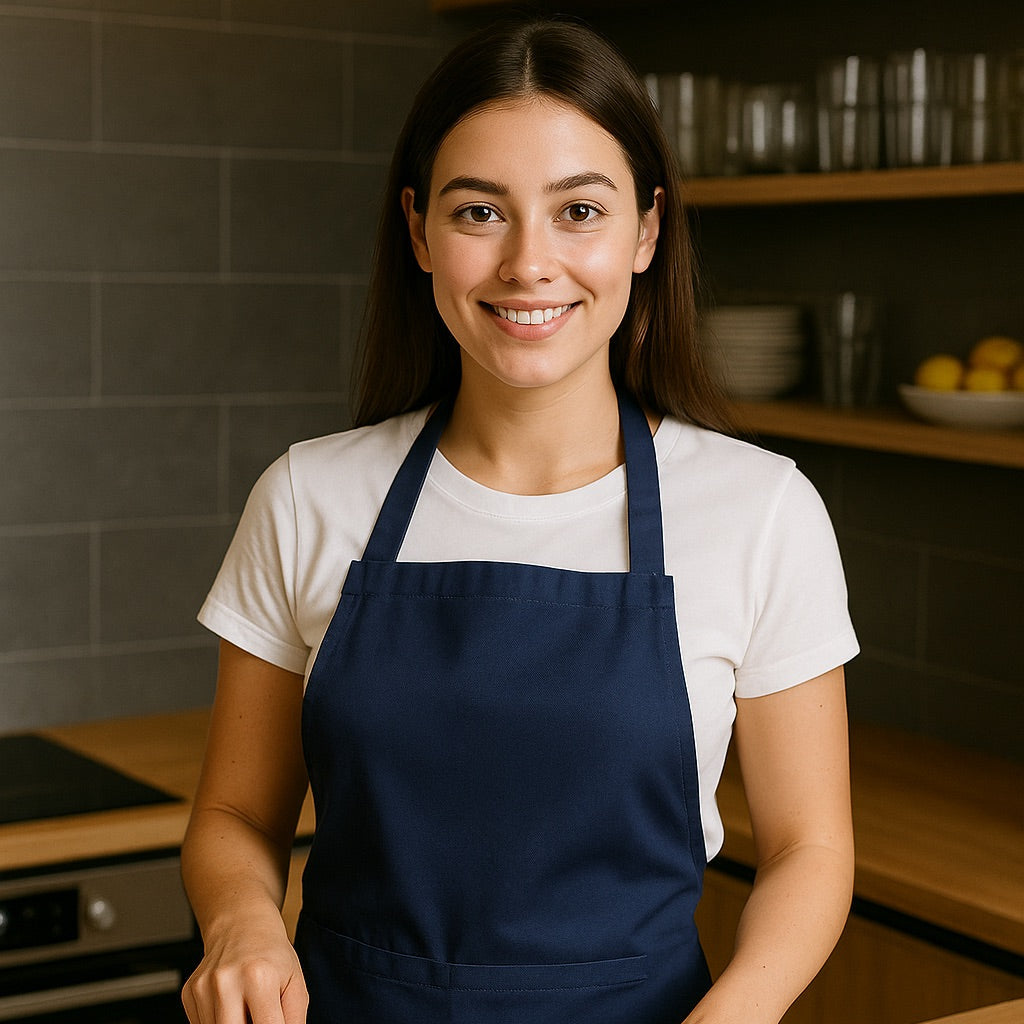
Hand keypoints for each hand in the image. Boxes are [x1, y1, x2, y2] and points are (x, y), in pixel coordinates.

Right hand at [181, 920, 307, 1023]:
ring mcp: (203, 987)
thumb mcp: (295, 982)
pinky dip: (219, 1021)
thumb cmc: (271, 954)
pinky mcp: (189, 992)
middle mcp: (226, 981)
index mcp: (259, 977)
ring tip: (247, 1009)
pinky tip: (231, 1005)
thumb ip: (294, 1019)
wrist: (242, 923)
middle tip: (258, 1015)